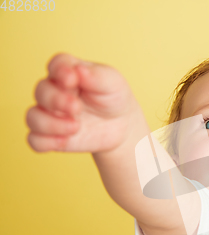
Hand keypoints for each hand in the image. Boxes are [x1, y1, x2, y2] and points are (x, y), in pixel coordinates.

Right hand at [26, 53, 140, 152]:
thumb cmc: (113, 97)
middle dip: (56, 100)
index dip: (60, 70)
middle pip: (41, 91)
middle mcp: (54, 91)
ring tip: (76, 127)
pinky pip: (36, 140)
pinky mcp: (51, 135)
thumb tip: (79, 70)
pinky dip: (46, 141)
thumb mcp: (113, 83)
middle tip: (77, 108)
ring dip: (50, 124)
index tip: (71, 79)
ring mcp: (50, 114)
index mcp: (68, 72)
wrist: (121, 125)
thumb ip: (97, 76)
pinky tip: (64, 141)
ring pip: (33, 116)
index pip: (57, 65)